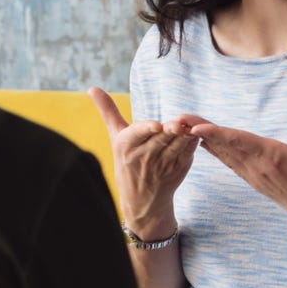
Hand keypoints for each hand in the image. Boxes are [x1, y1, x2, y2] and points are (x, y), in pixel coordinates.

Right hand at [87, 87, 198, 234]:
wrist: (141, 199)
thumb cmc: (126, 160)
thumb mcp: (115, 137)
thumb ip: (108, 111)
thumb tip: (91, 88)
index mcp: (126, 146)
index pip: (138, 134)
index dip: (148, 129)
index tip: (156, 125)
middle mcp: (143, 157)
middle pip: (161, 138)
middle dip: (171, 130)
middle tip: (180, 123)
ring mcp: (162, 165)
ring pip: (177, 145)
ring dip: (185, 135)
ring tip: (190, 125)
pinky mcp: (178, 170)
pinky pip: (188, 153)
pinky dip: (192, 143)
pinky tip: (195, 133)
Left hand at [188, 111, 286, 238]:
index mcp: (271, 157)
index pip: (238, 141)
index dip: (216, 133)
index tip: (195, 128)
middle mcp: (257, 167)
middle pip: (223, 145)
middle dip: (199, 131)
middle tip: (177, 119)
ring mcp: (254, 175)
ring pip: (223, 154)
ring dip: (203, 140)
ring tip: (183, 127)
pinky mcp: (256, 181)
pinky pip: (230, 163)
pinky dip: (215, 151)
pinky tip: (204, 144)